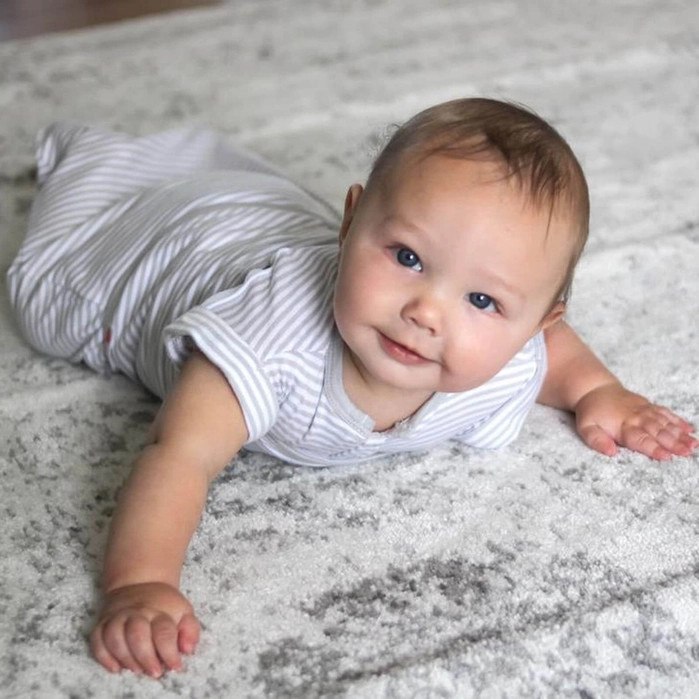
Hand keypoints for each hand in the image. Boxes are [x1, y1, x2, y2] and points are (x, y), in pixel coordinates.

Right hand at [90, 582, 200, 676]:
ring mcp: (118, 617)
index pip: (164, 632)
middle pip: (137, 635)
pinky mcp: (103, 622)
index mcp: (160, 611)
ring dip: (125, 658)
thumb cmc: (164, 605)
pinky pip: (97, 640)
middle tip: (155, 672)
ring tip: (137, 670)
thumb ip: (190, 630)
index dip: (170, 652)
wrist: (139, 583)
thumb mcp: (184, 611)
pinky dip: (103, 656)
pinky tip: (115, 668)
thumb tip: (188, 650)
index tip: (175, 667)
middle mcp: (137, 613)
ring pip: (115, 637)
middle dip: (146, 657)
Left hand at [573, 381, 696, 459]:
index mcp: (622, 426)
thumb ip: (596, 440)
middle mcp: (637, 418)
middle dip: (673, 443)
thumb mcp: (585, 428)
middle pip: (657, 432)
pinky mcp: (649, 406)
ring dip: (680, 434)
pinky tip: (690, 429)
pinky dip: (678, 421)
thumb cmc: (591, 413)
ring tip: (694, 444)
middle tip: (687, 452)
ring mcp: (645, 411)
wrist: (595, 390)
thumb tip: (611, 452)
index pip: (640, 439)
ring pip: (665, 423)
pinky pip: (666, 413)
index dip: (653, 448)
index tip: (667, 456)